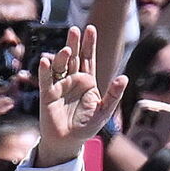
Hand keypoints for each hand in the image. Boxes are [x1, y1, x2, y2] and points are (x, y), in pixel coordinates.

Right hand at [32, 24, 126, 167]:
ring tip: (67, 50)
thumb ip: (114, 94)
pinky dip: (45, 71)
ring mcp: (59, 85)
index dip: (89, 44)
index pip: (88, 59)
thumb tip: (124, 78)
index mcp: (87, 81)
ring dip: (62, 57)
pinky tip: (45, 61)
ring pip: (60, 66)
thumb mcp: (104, 110)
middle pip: (74, 58)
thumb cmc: (87, 127)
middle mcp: (73, 80)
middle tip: (74, 30)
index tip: (90, 29)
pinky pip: (46, 80)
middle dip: (74, 44)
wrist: (68, 142)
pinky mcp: (47, 94)